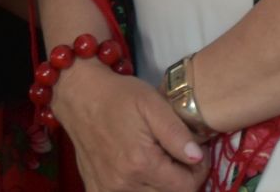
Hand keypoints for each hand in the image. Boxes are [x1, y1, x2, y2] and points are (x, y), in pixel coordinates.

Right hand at [53, 60, 207, 191]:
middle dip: (181, 178)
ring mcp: (108, 190)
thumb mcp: (153, 104)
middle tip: (178, 154)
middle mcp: (124, 184)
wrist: (81, 97)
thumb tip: (198, 157)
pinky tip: (140, 170)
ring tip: (160, 160)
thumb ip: (177, 133)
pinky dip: (139, 187)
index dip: (199, 171)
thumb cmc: (120, 97)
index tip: (197, 154)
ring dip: (161, 184)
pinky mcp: (97, 190)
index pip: (185, 186)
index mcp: (141, 163)